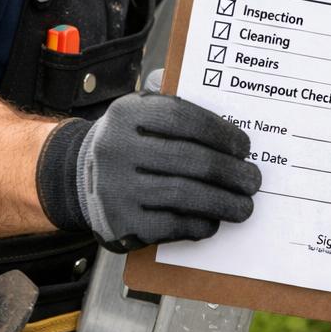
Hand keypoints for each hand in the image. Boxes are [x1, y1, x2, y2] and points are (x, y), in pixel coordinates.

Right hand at [35, 93, 260, 251]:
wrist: (77, 178)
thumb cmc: (127, 142)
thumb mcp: (140, 111)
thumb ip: (175, 105)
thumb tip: (227, 118)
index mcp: (126, 114)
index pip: (184, 118)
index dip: (220, 132)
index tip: (244, 147)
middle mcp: (117, 149)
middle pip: (190, 160)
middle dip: (230, 172)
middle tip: (253, 180)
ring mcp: (117, 189)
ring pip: (184, 195)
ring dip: (223, 202)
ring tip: (244, 206)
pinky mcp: (121, 224)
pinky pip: (171, 226)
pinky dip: (199, 224)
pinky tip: (213, 220)